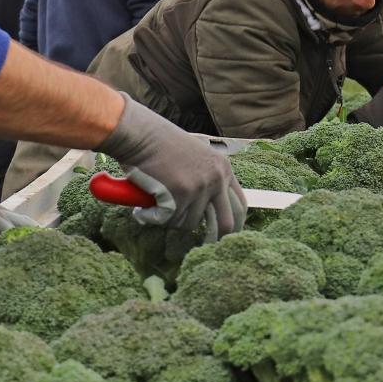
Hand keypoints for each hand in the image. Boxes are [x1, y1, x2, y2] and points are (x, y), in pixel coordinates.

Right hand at [98, 94, 246, 239]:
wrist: (141, 134)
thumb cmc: (161, 145)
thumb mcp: (196, 159)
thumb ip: (207, 180)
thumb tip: (209, 213)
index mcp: (224, 170)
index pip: (241, 204)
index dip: (236, 224)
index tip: (228, 236)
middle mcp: (217, 179)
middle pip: (225, 222)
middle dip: (215, 239)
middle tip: (204, 248)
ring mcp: (200, 187)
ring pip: (189, 223)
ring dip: (171, 219)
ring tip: (156, 204)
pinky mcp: (179, 194)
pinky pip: (167, 220)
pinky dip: (152, 218)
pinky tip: (142, 208)